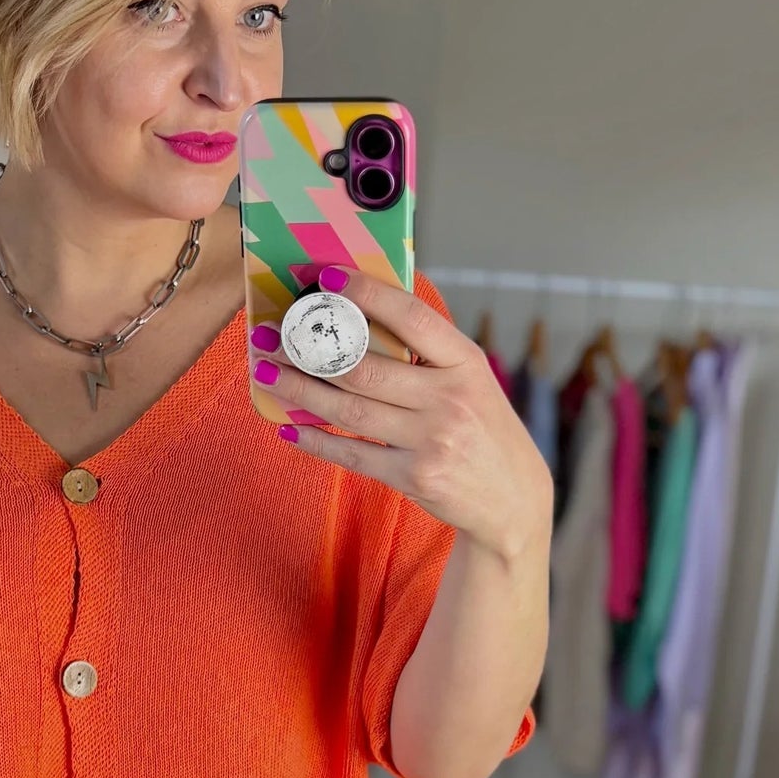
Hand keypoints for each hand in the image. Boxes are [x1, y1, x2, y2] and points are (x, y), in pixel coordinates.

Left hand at [252, 266, 551, 560]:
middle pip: (364, 368)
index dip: (364, 293)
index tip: (323, 277)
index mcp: (465, 362)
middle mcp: (450, 399)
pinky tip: (289, 429)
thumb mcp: (470, 382)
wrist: (512, 499)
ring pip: (349, 410)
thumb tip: (359, 320)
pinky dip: (316, 441)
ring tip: (266, 374)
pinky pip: (353, 454)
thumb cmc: (483, 429)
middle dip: (309, 350)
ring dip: (300, 391)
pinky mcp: (415, 478)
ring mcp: (432, 441)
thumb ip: (427, 355)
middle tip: (271, 335)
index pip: (410, 316)